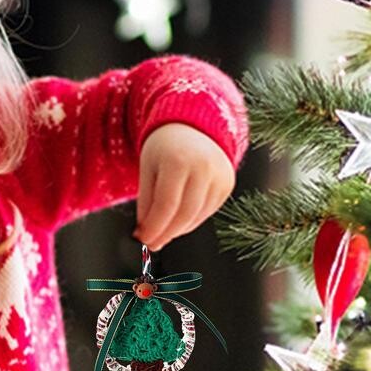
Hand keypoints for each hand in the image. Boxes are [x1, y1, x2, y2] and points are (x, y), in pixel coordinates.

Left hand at [134, 123, 235, 250]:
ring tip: (163, 230)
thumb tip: (146, 234)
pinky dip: (191, 221)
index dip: (154, 228)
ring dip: (177, 230)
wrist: (193, 128)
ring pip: (196, 217)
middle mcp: (204, 168)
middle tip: (152, 243)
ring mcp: (219, 177)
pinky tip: (179, 219)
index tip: (143, 239)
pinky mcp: (227, 185)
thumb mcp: (148, 169)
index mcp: (178, 160)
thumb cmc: (166, 148)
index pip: (166, 205)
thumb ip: (146, 202)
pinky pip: (207, 212)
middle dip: (166, 234)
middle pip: (184, 215)